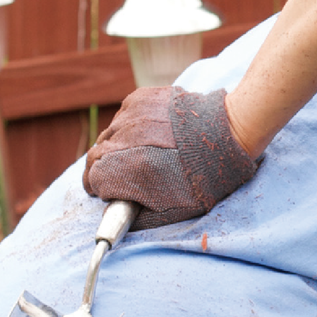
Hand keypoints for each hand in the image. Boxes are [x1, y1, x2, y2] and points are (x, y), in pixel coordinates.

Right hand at [82, 86, 260, 228]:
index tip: (109, 192)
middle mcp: (116, 142)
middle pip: (95, 156)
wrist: (227, 136)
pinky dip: (134, 126)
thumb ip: (136, 217)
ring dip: (120, 146)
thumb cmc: (201, 180)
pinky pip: (126, 116)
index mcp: (117, 171)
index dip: (100, 189)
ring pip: (111, 135)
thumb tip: (119, 217)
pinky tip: (156, 134)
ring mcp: (126, 116)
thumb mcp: (169, 212)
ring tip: (146, 153)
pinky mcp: (140, 98)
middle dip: (104, 168)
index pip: (90, 181)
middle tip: (124, 175)